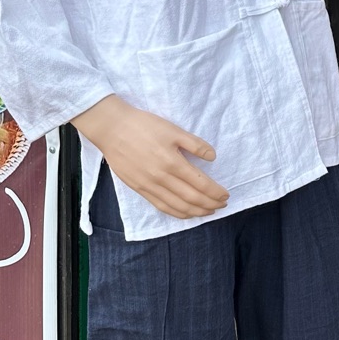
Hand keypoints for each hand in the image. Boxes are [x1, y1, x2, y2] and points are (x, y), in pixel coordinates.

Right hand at [72, 95, 228, 220]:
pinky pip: (161, 206)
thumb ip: (195, 144)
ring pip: (177, 206)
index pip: (201, 184)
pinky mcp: (139, 189)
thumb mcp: (173, 129)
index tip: (226, 194)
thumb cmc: (144, 126)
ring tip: (209, 212)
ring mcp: (149, 186)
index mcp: (173, 162)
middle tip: (222, 205)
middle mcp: (162, 178)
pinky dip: (177, 213)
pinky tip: (186, 213)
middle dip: (210, 204)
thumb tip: (212, 157)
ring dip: (196, 212)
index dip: (215, 192)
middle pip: (191, 198)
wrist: (112, 129)